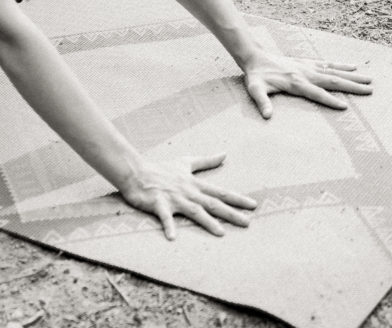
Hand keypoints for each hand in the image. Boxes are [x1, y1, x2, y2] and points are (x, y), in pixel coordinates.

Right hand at [118, 154, 256, 239]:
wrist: (137, 171)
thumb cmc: (162, 169)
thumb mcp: (185, 162)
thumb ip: (206, 161)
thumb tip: (224, 154)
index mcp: (195, 184)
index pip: (220, 191)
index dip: (237, 199)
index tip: (254, 205)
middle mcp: (188, 192)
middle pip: (213, 203)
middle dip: (231, 213)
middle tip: (248, 223)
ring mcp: (174, 198)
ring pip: (194, 211)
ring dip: (207, 221)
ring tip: (221, 233)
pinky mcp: (159, 204)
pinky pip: (165, 217)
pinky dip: (169, 226)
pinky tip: (173, 238)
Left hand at [243, 52, 371, 118]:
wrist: (255, 56)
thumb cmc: (256, 77)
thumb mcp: (255, 90)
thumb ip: (262, 102)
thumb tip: (267, 116)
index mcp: (296, 82)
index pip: (316, 93)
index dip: (330, 100)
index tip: (345, 106)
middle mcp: (306, 73)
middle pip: (332, 81)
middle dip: (352, 86)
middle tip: (370, 90)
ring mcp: (308, 67)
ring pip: (334, 71)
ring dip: (352, 76)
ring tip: (369, 79)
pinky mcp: (308, 62)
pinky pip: (328, 63)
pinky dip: (341, 65)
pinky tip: (353, 66)